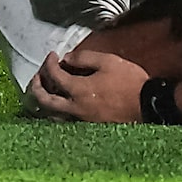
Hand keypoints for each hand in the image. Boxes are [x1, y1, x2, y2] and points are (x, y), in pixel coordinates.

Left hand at [27, 45, 149, 122]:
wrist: (145, 105)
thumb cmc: (128, 81)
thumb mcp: (108, 61)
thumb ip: (84, 58)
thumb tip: (67, 58)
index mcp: (78, 90)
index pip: (54, 75)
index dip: (49, 63)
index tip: (53, 55)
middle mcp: (75, 107)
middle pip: (45, 100)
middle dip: (36, 86)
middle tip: (37, 75)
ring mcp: (81, 119)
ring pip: (52, 114)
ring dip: (44, 101)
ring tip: (45, 89)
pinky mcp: (88, 125)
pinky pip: (64, 119)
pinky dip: (57, 110)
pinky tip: (61, 102)